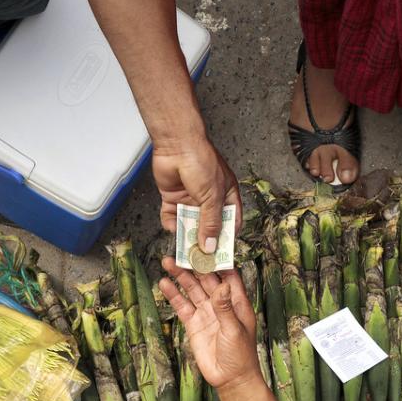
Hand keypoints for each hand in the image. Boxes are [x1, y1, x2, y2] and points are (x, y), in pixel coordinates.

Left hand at [153, 137, 239, 253]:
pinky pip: (172, 216)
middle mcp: (209, 199)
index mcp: (227, 196)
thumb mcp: (212, 196)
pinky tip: (171, 227)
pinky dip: (171, 222)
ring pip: (189, 223)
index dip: (227, 238)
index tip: (222, 254)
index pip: (230, 222)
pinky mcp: (173, 197)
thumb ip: (211, 222)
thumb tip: (211, 246)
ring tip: (184, 247)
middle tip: (201, 256)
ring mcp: (191, 199)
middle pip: (209, 226)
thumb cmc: (201, 162)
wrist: (177, 144)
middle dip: (205, 240)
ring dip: (187, 234)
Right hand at [159, 259, 260, 392]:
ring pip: (192, 290)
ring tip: (168, 262)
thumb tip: (221, 286)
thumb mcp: (234, 330)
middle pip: (206, 279)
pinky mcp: (194, 324)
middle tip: (181, 251)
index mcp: (236, 302)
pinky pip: (182, 306)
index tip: (207, 246)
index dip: (218, 261)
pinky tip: (164, 284)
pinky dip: (173, 295)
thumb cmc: (240, 355)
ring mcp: (206, 313)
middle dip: (194, 265)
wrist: (230, 379)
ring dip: (181, 277)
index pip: (228, 275)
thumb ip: (225, 308)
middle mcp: (220, 303)